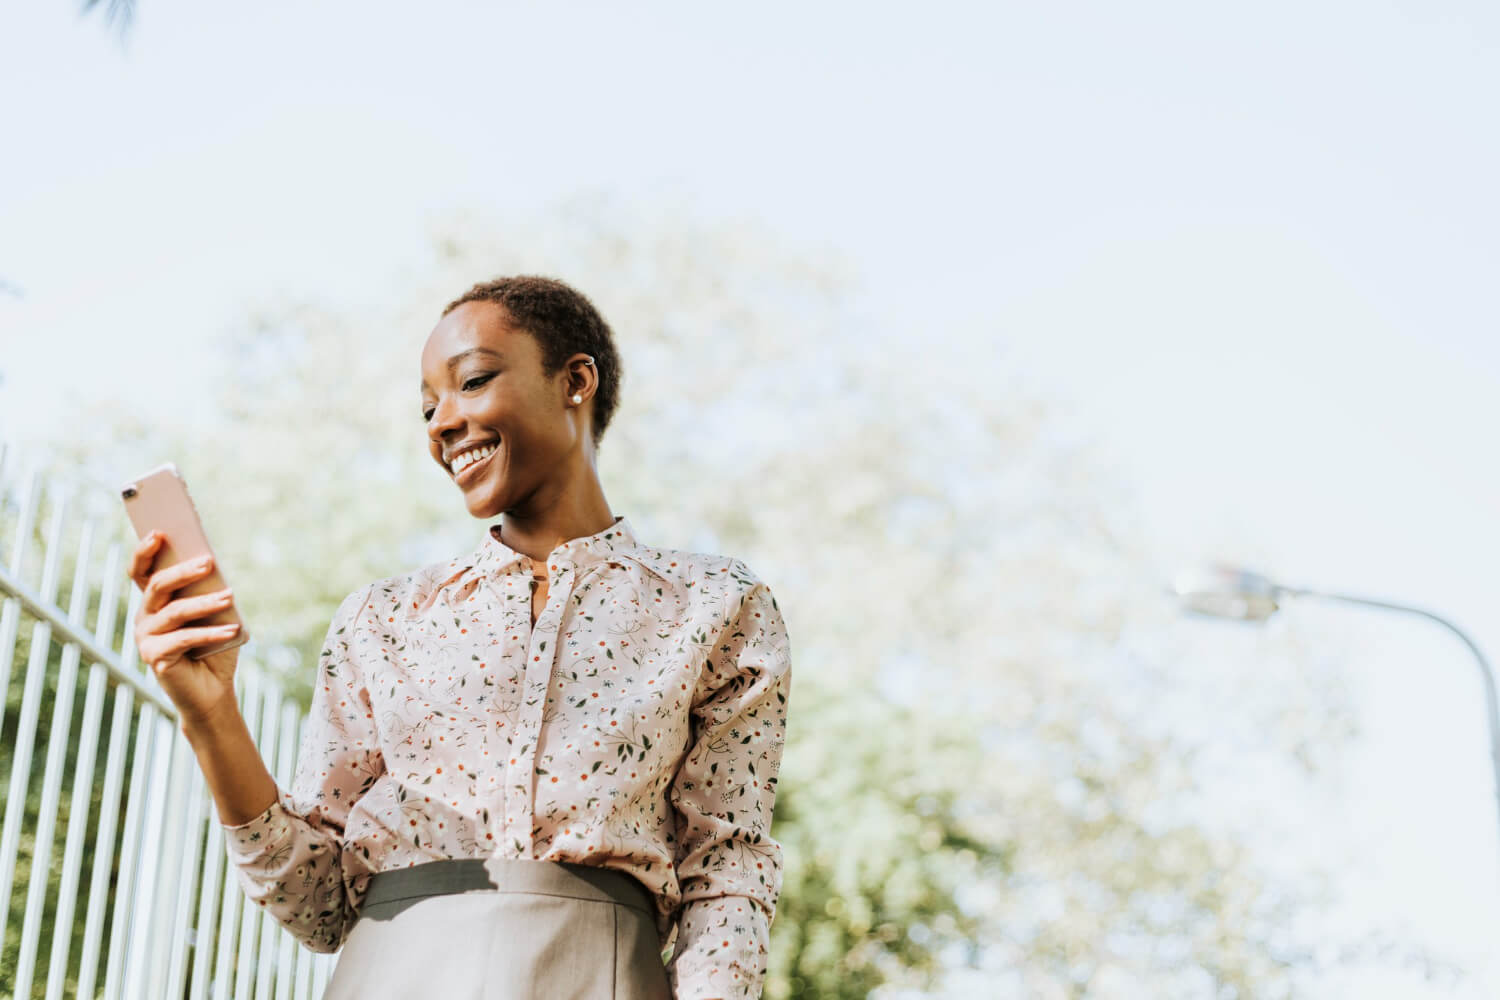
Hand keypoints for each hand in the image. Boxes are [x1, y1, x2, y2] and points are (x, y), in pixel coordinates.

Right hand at [130, 530, 242, 729]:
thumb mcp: (215, 613)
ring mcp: (146, 638)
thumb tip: (212, 564)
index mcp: (155, 603)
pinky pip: (183, 639)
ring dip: (205, 603)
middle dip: (182, 571)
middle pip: (157, 586)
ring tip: (230, 596)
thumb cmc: (214, 647)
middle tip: (208, 561)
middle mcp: (144, 618)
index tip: (159, 532)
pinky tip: (232, 630)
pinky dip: (210, 632)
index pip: (142, 572)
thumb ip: (208, 591)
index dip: (144, 551)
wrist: (213, 690)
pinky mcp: (155, 658)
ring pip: (174, 612)